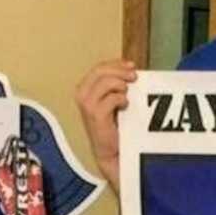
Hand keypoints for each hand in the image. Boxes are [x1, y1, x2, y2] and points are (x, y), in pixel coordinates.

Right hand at [74, 59, 137, 192]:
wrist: (112, 150)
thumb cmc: (114, 125)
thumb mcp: (113, 100)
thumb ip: (116, 84)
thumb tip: (131, 69)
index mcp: (84, 88)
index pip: (99, 68)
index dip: (116, 64)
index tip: (132, 65)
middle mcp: (81, 94)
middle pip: (101, 71)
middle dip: (120, 71)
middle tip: (134, 77)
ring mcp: (86, 104)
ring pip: (106, 82)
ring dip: (121, 85)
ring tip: (127, 95)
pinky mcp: (95, 114)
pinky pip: (112, 97)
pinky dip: (121, 99)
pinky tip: (124, 106)